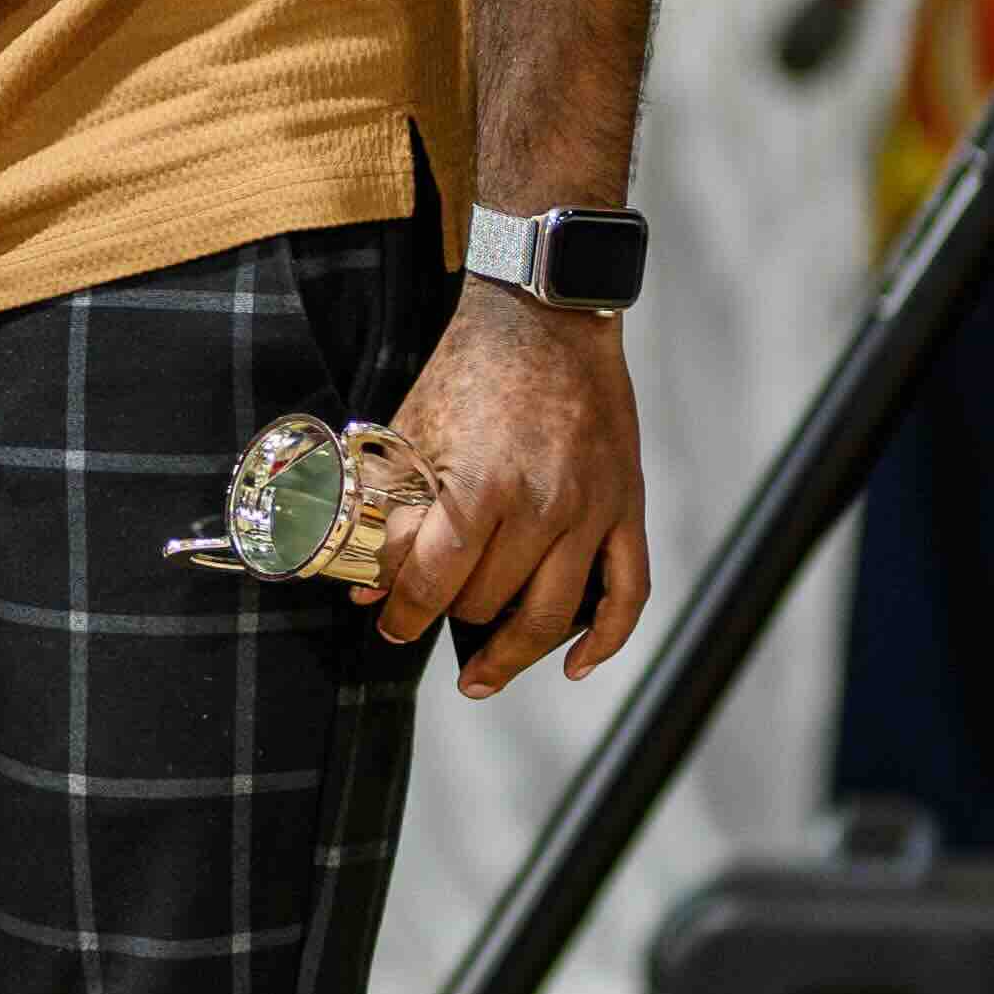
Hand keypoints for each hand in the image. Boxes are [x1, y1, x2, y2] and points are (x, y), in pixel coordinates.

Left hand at [372, 285, 649, 698]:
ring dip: (514, 654)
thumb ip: (392, 510)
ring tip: (482, 675)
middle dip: (450, 618)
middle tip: (428, 620)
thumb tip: (364, 582)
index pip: (435, 581)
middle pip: (490, 601)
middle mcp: (545, 506)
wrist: (546, 318)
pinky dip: (607, 639)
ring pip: (554, 614)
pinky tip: (577, 666)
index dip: (404, 613)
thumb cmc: (472, 371)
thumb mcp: (414, 434)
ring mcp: (594, 509)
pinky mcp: (628, 505)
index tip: (390, 625)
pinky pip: (629, 591)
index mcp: (483, 485)